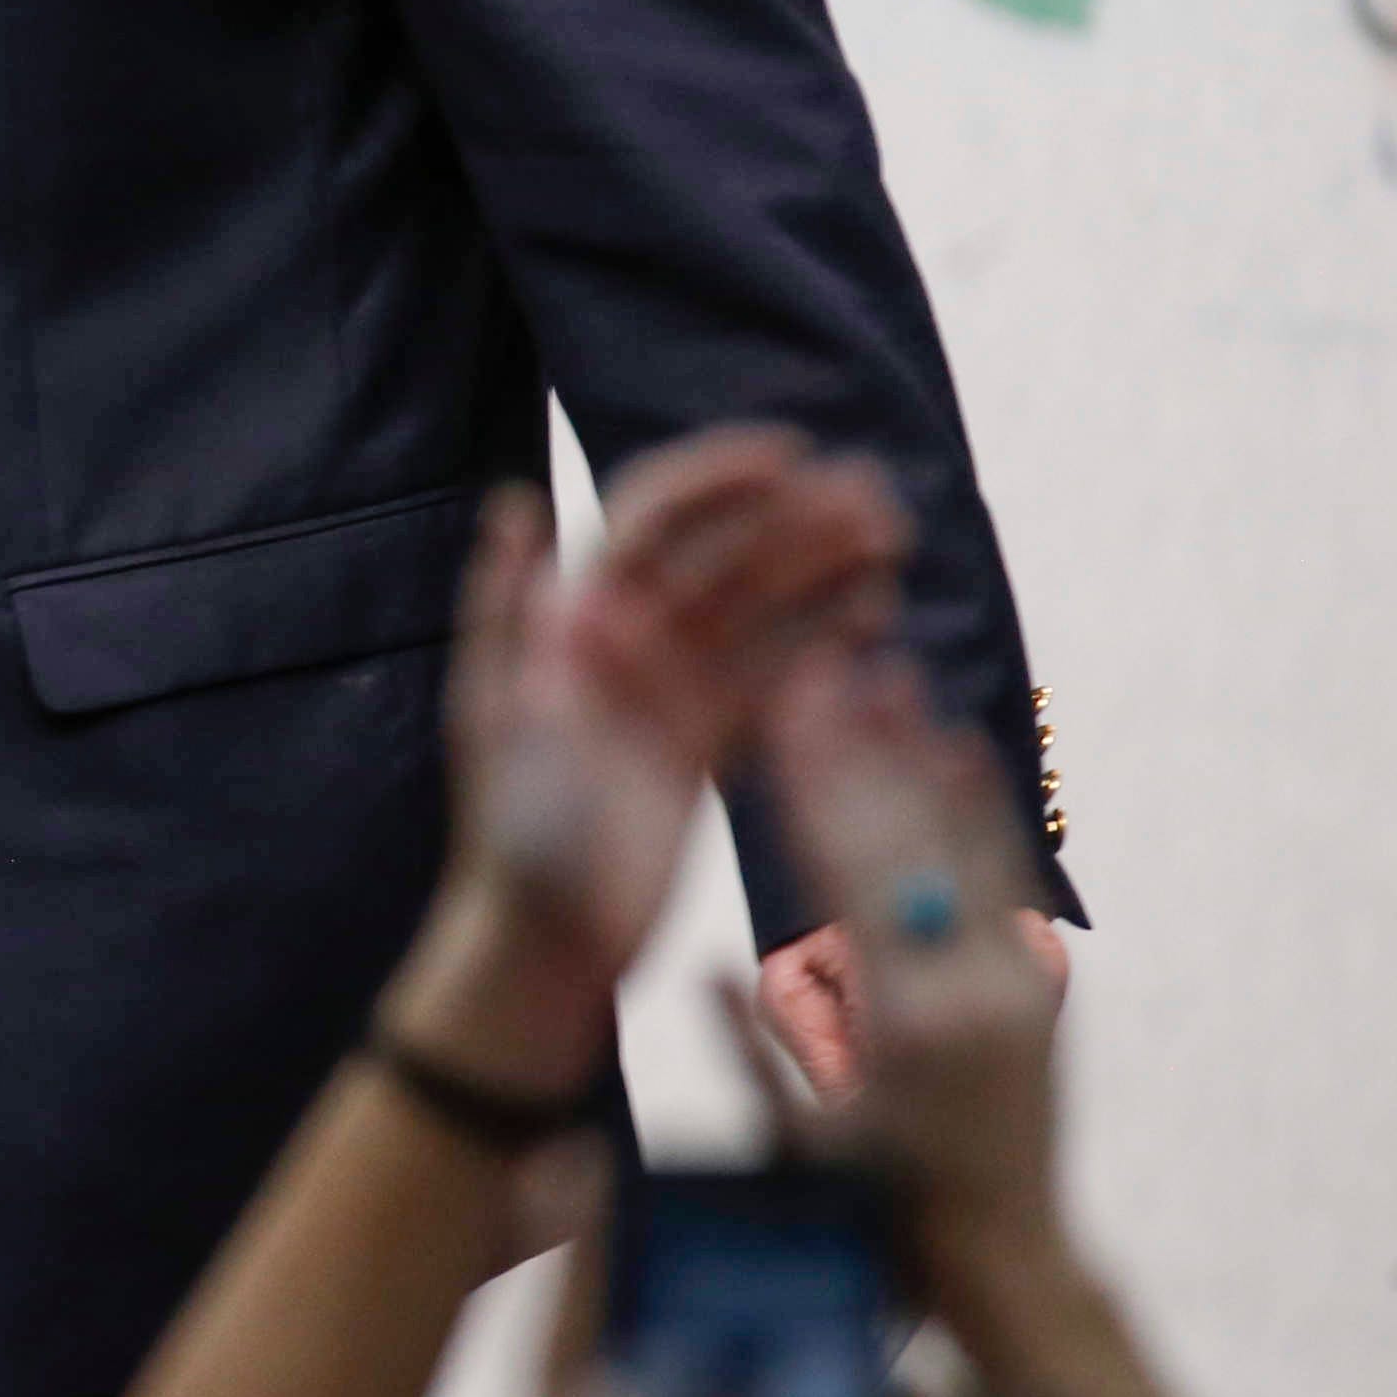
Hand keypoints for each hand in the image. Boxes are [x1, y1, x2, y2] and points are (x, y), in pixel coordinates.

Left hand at [380, 429, 907, 1099]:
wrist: (544, 940)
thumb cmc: (513, 828)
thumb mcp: (503, 713)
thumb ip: (509, 606)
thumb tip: (517, 499)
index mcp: (568, 616)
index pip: (649, 520)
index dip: (716, 481)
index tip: (793, 455)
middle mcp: (620, 640)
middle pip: (719, 558)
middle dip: (793, 522)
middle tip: (879, 500)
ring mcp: (667, 690)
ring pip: (756, 611)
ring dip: (821, 572)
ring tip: (893, 545)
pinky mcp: (703, 743)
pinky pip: (771, 676)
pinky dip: (819, 644)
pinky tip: (876, 617)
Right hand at [760, 652, 1075, 1292]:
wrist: (1004, 1258)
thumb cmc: (874, 1211)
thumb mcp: (791, 1136)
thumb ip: (748, 1047)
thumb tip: (705, 961)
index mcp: (897, 1023)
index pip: (845, 872)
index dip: (812, 782)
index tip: (782, 706)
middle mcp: (967, 990)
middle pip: (903, 841)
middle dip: (858, 749)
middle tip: (825, 665)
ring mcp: (1014, 985)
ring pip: (962, 847)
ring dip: (920, 759)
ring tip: (889, 675)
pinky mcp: (1041, 988)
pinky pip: (1009, 882)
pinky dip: (983, 813)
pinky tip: (958, 749)